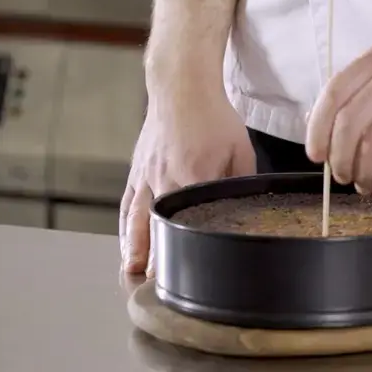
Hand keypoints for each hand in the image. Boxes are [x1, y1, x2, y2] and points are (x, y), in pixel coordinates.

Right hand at [119, 95, 254, 276]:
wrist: (182, 86)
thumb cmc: (213, 115)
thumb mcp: (240, 150)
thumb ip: (241, 183)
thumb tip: (246, 206)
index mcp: (192, 178)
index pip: (188, 224)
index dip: (186, 251)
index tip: (187, 274)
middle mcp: (164, 182)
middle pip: (158, 229)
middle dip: (157, 259)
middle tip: (157, 286)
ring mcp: (146, 176)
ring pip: (136, 221)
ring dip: (134, 249)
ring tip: (134, 272)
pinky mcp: (137, 169)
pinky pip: (127, 204)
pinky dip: (125, 226)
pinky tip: (125, 241)